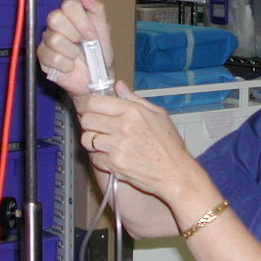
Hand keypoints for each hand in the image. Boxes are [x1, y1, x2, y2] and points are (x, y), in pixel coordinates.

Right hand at [37, 0, 115, 97]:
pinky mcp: (43, 58)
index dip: (81, 20)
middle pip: (55, 18)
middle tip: (82, 44)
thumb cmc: (99, 52)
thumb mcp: (103, 29)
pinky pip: (51, 57)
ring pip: (54, 39)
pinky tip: (70, 66)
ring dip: (72, 52)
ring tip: (77, 56)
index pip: (68, 5)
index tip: (92, 34)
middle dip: (74, 34)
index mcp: (71, 15)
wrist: (97, 77)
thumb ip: (96, 9)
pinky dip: (66, 65)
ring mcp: (48, 41)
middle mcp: (56, 26)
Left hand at [77, 81, 194, 201]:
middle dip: (88, 121)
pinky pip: (94, 158)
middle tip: (96, 124)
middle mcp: (123, 127)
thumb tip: (119, 86)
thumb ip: (135, 99)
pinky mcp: (114, 164)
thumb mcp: (159, 114)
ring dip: (92, 140)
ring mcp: (117, 147)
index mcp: (133, 111)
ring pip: (86, 139)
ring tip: (104, 141)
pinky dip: (100, 157)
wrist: (174, 173)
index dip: (87, 103)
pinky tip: (112, 155)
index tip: (87, 106)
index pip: (94, 102)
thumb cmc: (169, 145)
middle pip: (86, 119)